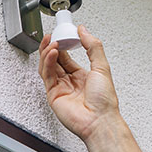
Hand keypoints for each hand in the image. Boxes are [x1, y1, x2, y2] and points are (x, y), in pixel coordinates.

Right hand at [38, 26, 120, 140]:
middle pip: (55, 60)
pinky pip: (47, 75)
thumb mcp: (102, 67)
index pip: (66, 56)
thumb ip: (93, 46)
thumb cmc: (104, 102)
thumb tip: (84, 31)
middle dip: (52, 46)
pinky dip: (47, 62)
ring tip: (52, 42)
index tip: (63, 33)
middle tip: (53, 35)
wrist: (100, 121)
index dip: (63, 44)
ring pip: (47, 66)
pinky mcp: (53, 94)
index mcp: (81, 75)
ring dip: (48, 52)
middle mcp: (69, 81)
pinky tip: (52, 53)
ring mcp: (60, 87)